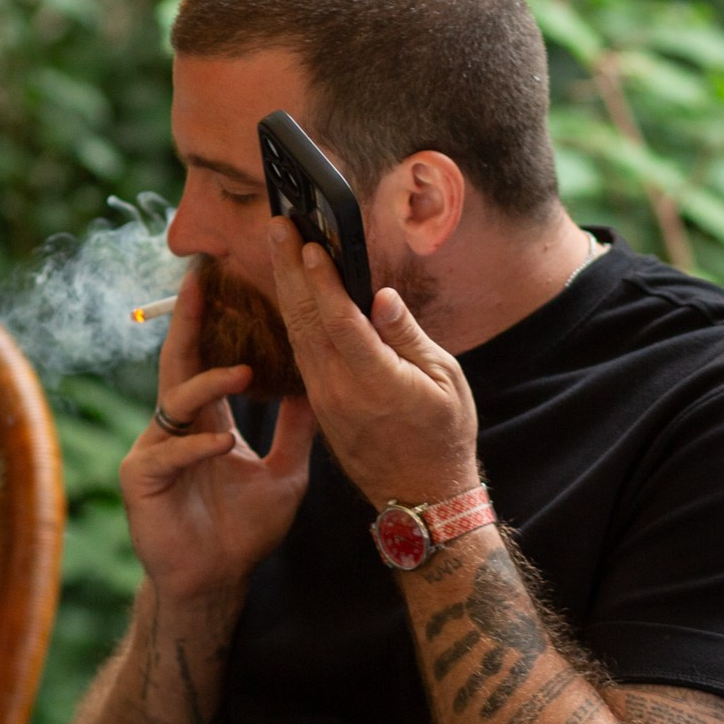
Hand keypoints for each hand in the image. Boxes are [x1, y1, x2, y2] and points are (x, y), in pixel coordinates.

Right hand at [120, 265, 316, 602]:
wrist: (217, 581)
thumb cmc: (244, 531)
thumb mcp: (286, 474)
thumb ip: (296, 432)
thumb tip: (318, 387)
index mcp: (205, 421)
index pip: (205, 360)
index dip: (210, 322)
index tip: (221, 281)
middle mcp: (176, 427)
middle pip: (179, 363)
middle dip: (188, 322)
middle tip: (200, 283)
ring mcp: (155, 451)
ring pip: (175, 402)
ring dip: (209, 385)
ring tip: (242, 372)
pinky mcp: (142, 480)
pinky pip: (168, 454)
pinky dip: (197, 447)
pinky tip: (223, 446)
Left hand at [265, 218, 479, 509]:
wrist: (421, 498)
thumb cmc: (444, 436)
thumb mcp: (445, 382)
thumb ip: (408, 337)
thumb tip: (382, 296)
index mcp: (377, 381)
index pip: (340, 322)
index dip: (323, 281)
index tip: (311, 244)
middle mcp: (341, 389)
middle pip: (306, 320)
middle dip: (290, 269)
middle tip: (279, 225)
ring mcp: (325, 399)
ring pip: (296, 334)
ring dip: (285, 287)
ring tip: (278, 247)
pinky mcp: (319, 406)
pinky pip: (300, 354)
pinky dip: (292, 316)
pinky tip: (289, 292)